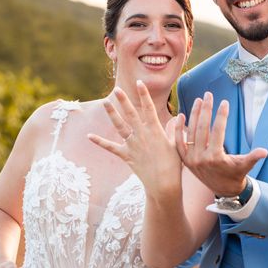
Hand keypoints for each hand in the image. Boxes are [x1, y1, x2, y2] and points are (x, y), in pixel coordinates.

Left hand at [88, 81, 182, 196]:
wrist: (164, 184)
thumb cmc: (174, 165)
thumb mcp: (177, 145)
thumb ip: (174, 130)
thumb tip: (178, 117)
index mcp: (155, 130)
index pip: (148, 108)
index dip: (144, 94)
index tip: (139, 83)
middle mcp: (142, 135)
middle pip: (131, 114)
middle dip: (124, 100)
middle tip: (117, 89)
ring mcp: (133, 145)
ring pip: (120, 126)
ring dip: (112, 114)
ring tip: (105, 102)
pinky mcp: (126, 156)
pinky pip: (111, 147)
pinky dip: (100, 142)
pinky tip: (89, 136)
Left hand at [175, 92, 267, 196]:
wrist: (223, 190)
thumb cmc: (236, 174)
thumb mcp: (245, 166)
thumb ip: (253, 157)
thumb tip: (265, 151)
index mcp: (216, 158)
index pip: (218, 131)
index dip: (222, 116)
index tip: (224, 102)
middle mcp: (201, 158)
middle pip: (202, 128)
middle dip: (206, 110)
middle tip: (208, 94)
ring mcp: (191, 159)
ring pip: (190, 132)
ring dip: (194, 115)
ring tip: (199, 100)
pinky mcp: (185, 160)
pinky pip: (179, 143)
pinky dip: (178, 130)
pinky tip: (180, 115)